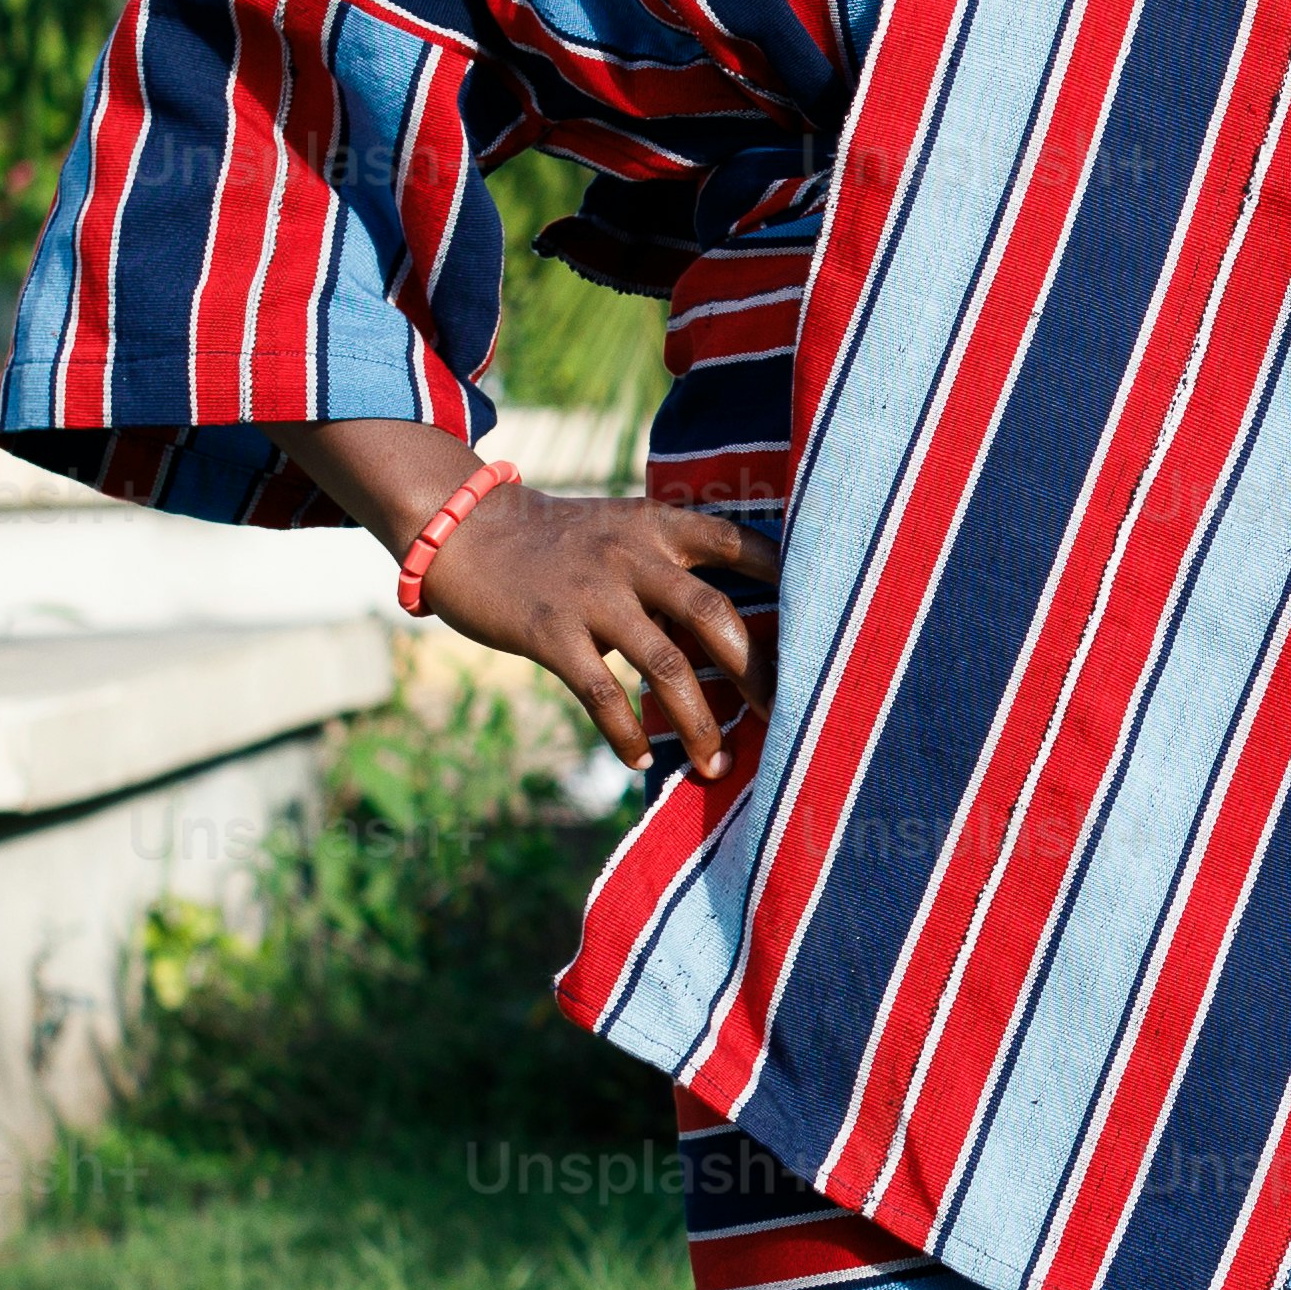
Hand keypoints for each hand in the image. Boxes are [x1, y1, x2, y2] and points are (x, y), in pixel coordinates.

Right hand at [424, 484, 776, 767]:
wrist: (465, 530)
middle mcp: (632, 556)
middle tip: (785, 714)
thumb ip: (670, 570)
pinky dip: (626, 732)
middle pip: (713, 613)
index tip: (825, 612)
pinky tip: (640, 759)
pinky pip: (601, 692)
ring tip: (716, 763)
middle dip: (754, 670)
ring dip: (697, 722)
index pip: (735, 543)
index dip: (783, 575)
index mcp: (657, 526)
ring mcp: (591, 594)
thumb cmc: (557, 543)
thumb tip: (729, 635)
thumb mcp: (619, 531)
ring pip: (664, 664)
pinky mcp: (550, 630)